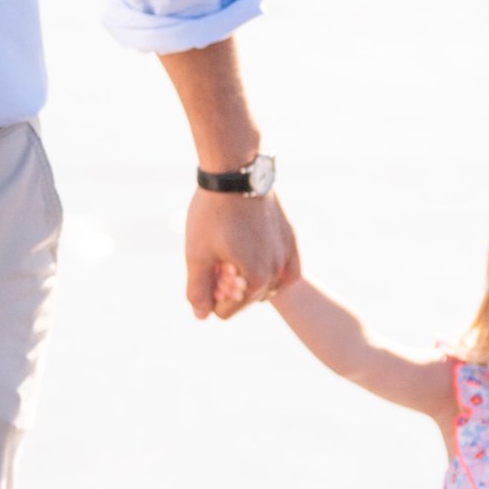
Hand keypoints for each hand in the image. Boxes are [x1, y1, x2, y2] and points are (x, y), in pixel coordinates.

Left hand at [185, 188, 296, 320]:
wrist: (237, 172)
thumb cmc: (213, 214)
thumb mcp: (196, 255)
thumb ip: (198, 290)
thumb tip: (202, 316)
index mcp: (255, 281)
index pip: (226, 312)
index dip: (210, 295)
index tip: (206, 269)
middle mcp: (278, 272)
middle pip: (247, 300)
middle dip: (230, 287)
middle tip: (217, 258)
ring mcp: (288, 254)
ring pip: (267, 286)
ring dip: (250, 277)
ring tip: (233, 251)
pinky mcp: (291, 238)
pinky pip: (286, 269)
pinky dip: (271, 269)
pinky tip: (257, 255)